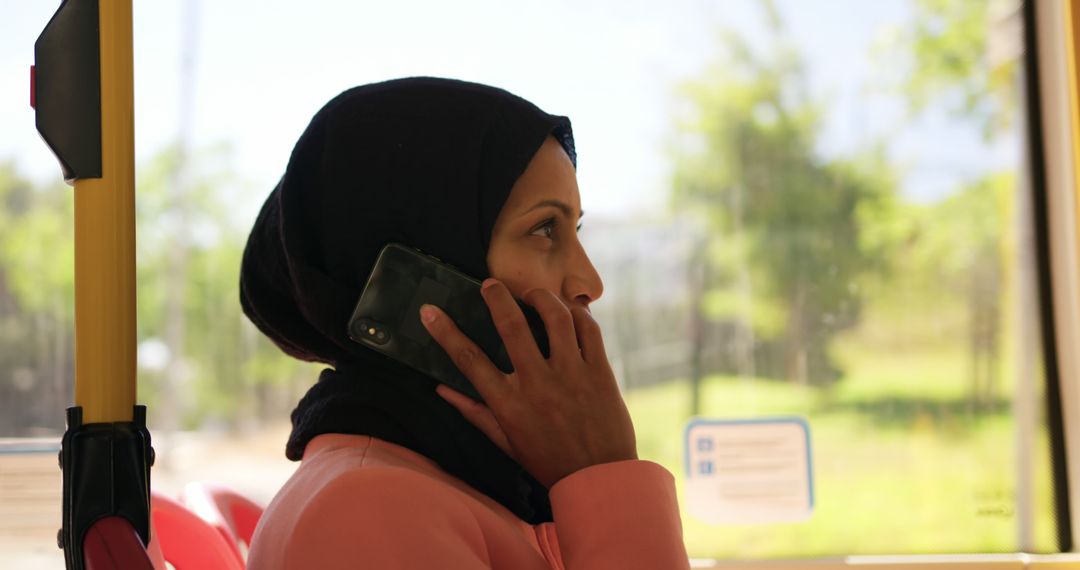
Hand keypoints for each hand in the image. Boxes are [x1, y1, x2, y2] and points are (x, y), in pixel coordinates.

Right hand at [419, 278, 636, 487]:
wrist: (599, 478)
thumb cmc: (548, 461)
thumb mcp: (505, 441)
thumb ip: (474, 412)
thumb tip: (441, 389)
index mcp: (509, 404)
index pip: (469, 360)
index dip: (445, 332)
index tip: (430, 311)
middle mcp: (538, 384)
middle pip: (511, 326)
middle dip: (496, 297)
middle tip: (490, 284)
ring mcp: (572, 375)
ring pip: (556, 318)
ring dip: (540, 298)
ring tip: (532, 294)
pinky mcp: (600, 371)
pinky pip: (589, 329)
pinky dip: (577, 313)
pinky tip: (567, 310)